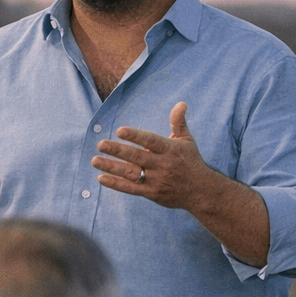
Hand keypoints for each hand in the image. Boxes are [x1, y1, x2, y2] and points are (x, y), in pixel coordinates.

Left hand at [91, 101, 209, 208]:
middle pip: (137, 157)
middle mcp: (162, 165)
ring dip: (111, 167)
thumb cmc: (191, 161)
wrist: (201, 191)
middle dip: (117, 150)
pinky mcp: (152, 193)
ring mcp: (156, 180)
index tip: (119, 130)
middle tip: (100, 144)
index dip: (135, 136)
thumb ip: (178, 122)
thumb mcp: (187, 140)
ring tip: (95, 160)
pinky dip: (116, 184)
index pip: (150, 141)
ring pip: (131, 173)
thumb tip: (181, 103)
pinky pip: (131, 188)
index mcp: (170, 149)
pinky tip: (101, 178)